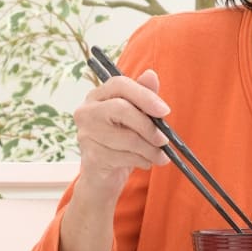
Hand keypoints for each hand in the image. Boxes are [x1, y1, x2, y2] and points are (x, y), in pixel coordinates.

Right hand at [72, 67, 170, 191]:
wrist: (102, 176)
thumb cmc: (120, 142)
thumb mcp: (135, 117)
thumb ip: (143, 96)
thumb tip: (151, 75)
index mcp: (97, 96)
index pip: (119, 84)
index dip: (144, 95)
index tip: (165, 111)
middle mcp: (86, 111)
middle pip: (121, 109)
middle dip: (149, 125)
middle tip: (165, 139)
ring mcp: (86, 134)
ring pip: (127, 138)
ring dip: (151, 149)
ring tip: (160, 156)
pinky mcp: (91, 157)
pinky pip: (125, 157)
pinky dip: (142, 161)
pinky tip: (145, 162)